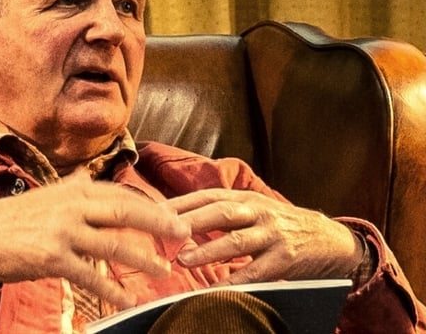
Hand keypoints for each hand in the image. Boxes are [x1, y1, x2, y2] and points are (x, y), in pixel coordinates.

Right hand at [0, 172, 189, 309]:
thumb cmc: (15, 217)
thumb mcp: (48, 195)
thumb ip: (72, 188)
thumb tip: (92, 177)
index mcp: (74, 189)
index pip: (121, 195)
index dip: (151, 206)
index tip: (173, 214)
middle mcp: (72, 205)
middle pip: (126, 212)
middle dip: (159, 224)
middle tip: (184, 233)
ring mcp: (64, 231)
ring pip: (114, 244)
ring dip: (142, 260)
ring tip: (163, 271)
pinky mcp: (53, 257)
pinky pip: (90, 275)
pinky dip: (112, 289)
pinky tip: (127, 298)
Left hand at [166, 188, 362, 284]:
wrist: (331, 240)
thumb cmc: (280, 225)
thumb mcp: (253, 210)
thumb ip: (221, 213)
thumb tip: (177, 220)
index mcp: (246, 197)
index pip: (207, 196)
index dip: (180, 202)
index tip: (153, 210)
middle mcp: (257, 211)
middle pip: (219, 212)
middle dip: (189, 220)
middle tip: (162, 230)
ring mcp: (272, 234)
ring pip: (235, 240)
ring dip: (207, 250)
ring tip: (183, 259)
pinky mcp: (285, 259)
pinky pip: (256, 271)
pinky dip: (236, 280)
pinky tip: (218, 288)